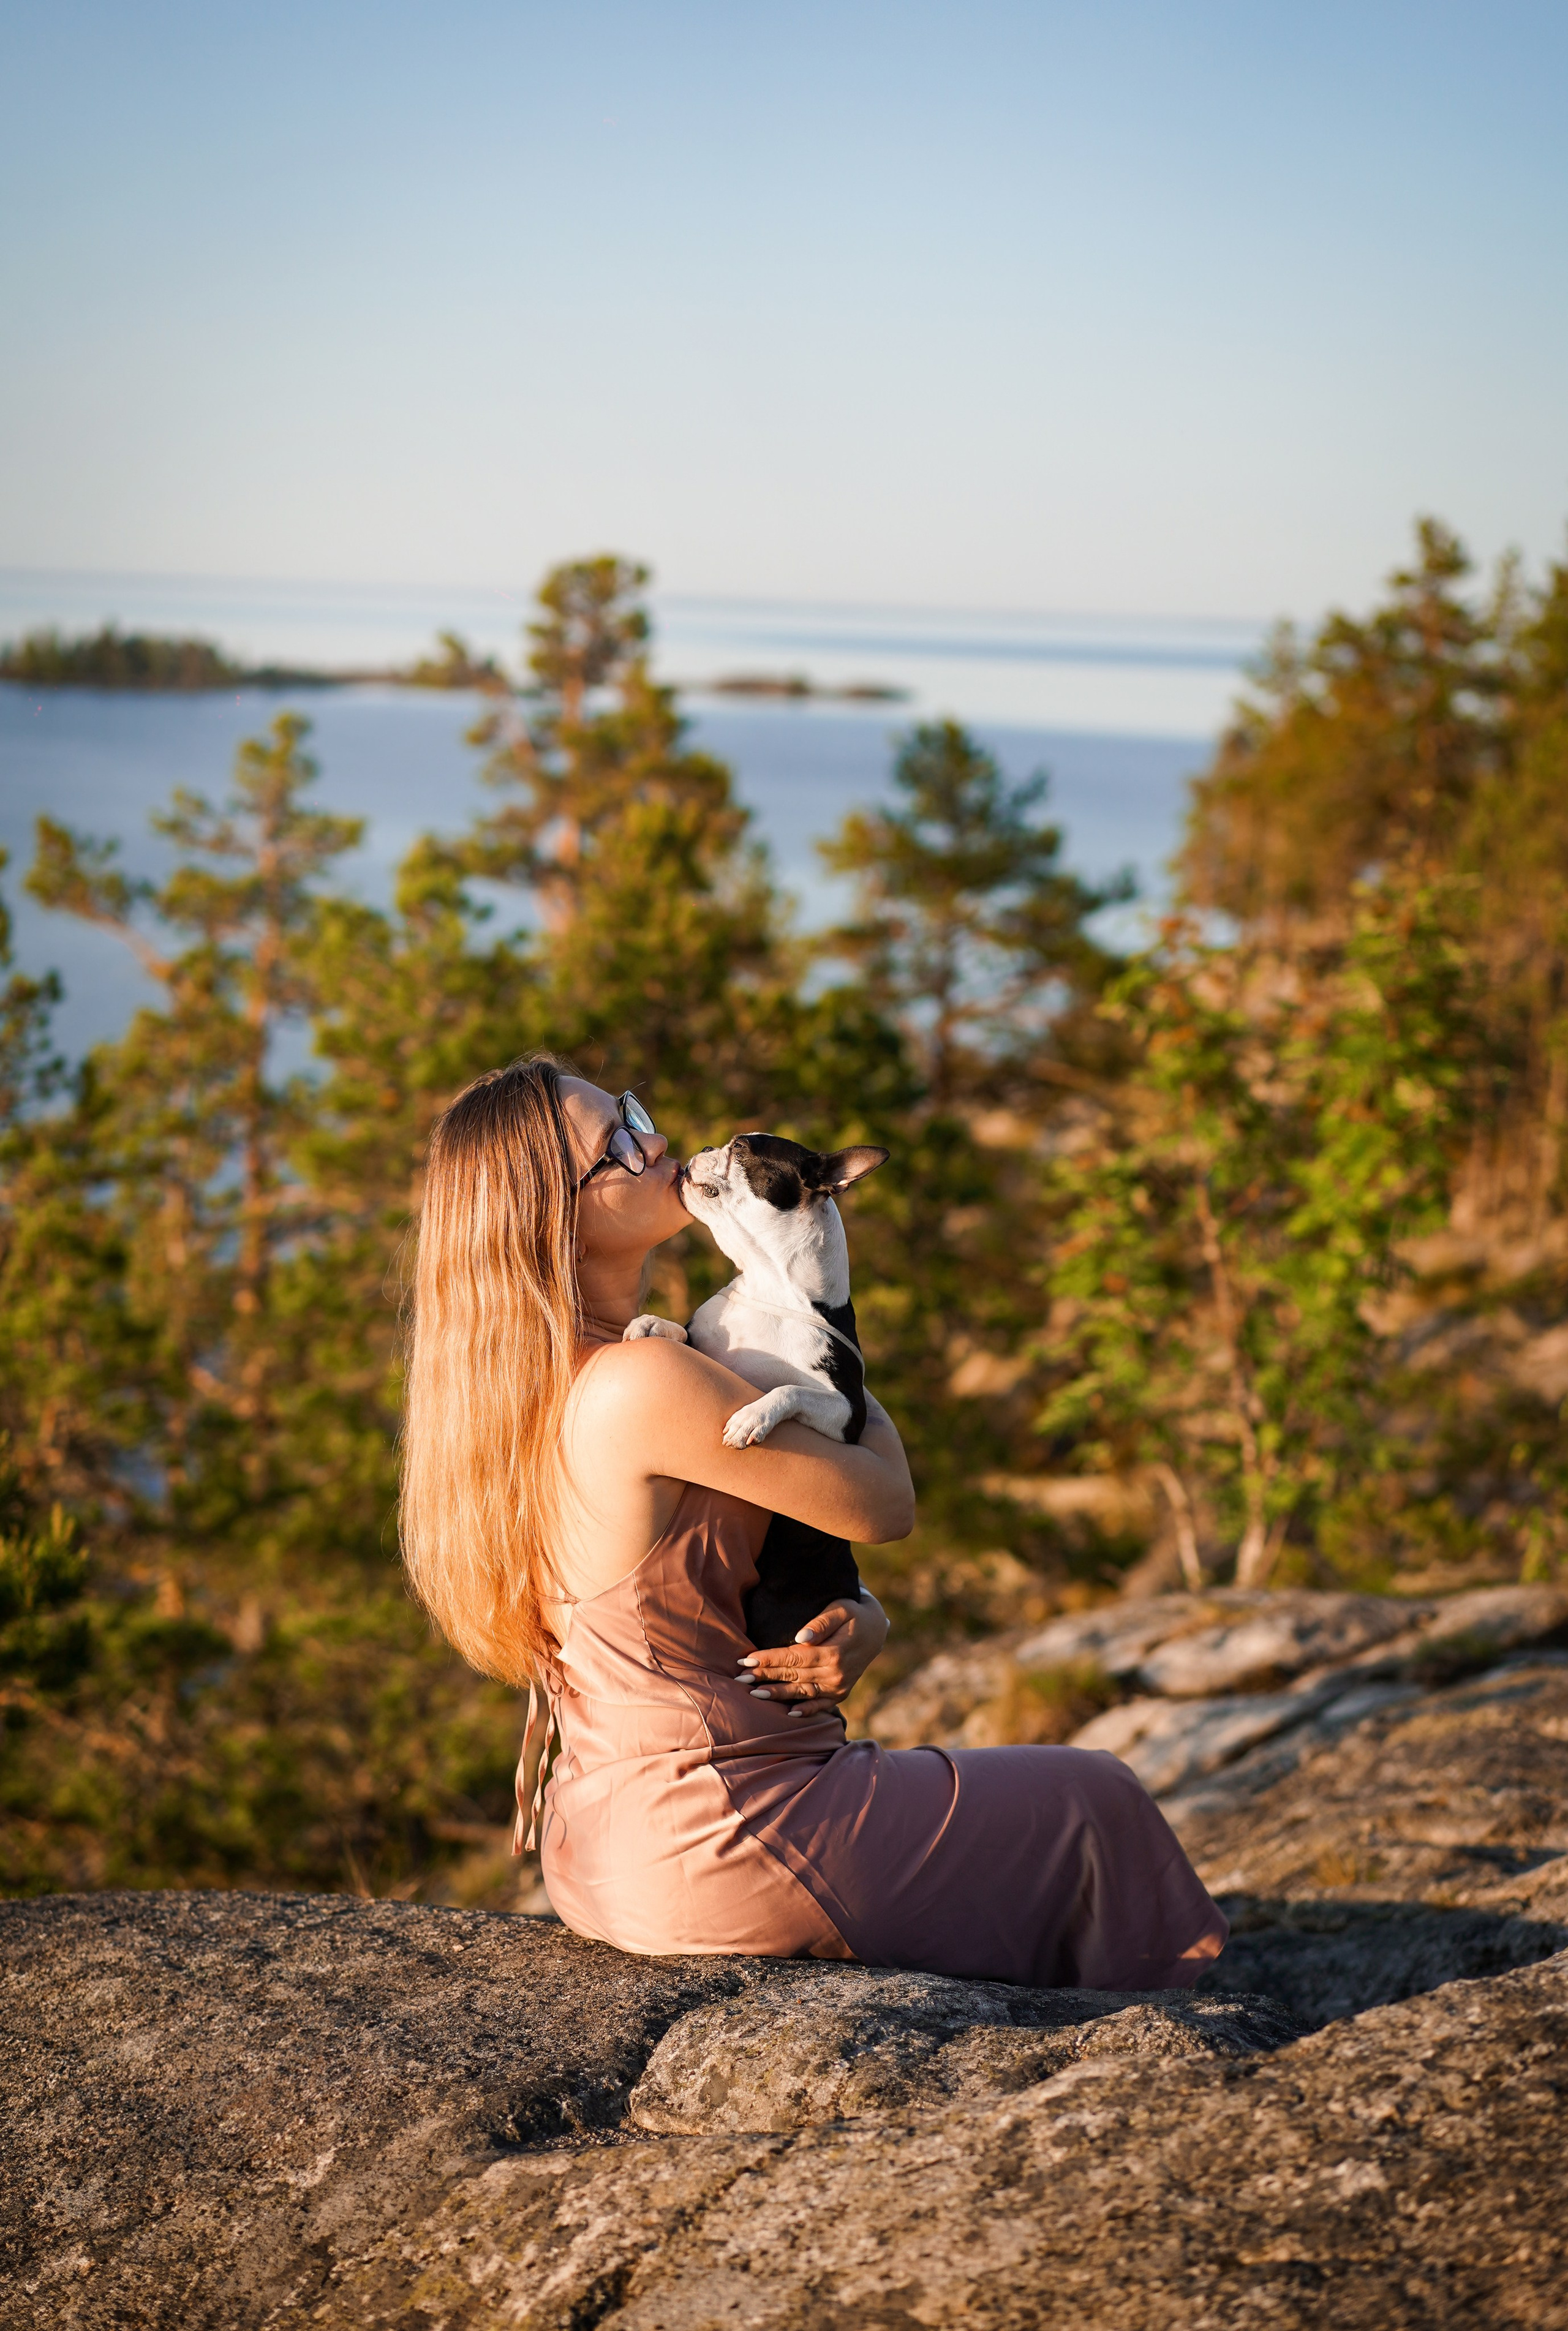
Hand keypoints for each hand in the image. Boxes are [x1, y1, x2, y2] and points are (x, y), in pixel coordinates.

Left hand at [737, 1594, 889, 1713]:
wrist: (877, 1630)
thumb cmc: (854, 1614)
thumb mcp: (840, 1609)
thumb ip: (821, 1623)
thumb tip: (801, 1637)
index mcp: (833, 1653)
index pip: (792, 1657)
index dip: (768, 1659)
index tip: (745, 1660)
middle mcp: (835, 1674)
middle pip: (793, 1675)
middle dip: (764, 1676)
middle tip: (739, 1679)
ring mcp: (839, 1686)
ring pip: (802, 1692)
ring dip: (778, 1694)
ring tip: (754, 1695)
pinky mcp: (841, 1693)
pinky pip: (821, 1705)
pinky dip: (806, 1711)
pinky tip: (789, 1713)